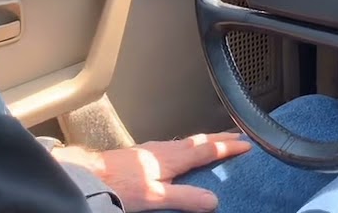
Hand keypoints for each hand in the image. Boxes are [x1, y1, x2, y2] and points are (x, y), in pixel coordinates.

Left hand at [52, 132, 250, 211]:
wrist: (91, 175)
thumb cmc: (120, 185)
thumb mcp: (156, 196)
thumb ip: (185, 197)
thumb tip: (213, 200)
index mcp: (173, 158)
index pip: (207, 149)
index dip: (227, 146)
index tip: (246, 144)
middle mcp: (165, 149)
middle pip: (199, 140)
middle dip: (220, 137)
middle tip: (237, 136)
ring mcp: (154, 149)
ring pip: (187, 141)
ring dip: (205, 140)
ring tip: (215, 141)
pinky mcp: (144, 153)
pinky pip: (175, 145)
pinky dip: (188, 145)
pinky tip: (181, 152)